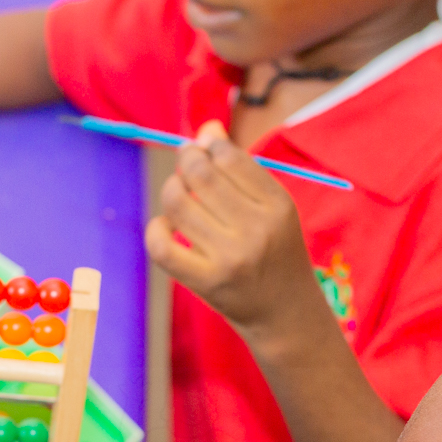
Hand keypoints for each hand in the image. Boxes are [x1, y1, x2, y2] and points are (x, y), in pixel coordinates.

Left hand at [145, 120, 330, 341]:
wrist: (285, 313)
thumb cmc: (275, 251)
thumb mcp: (272, 208)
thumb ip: (241, 168)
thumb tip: (206, 128)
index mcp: (278, 206)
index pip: (229, 157)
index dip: (209, 145)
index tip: (204, 150)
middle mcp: (256, 230)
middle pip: (202, 174)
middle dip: (186, 160)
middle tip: (186, 164)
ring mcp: (230, 258)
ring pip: (178, 203)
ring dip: (170, 189)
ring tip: (179, 194)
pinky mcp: (206, 282)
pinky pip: (162, 245)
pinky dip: (156, 228)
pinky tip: (166, 226)